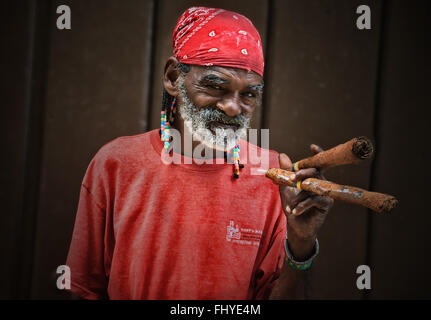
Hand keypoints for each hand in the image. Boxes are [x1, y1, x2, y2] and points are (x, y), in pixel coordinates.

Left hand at [278, 144, 333, 259]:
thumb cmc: (292, 205)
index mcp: (312, 177)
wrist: (296, 226)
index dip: (317, 154)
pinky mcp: (327, 203)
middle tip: (294, 177)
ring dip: (298, 197)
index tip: (312, 146)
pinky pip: (314, 200)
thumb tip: (282, 155)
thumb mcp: (285, 188)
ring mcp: (325, 192)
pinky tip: (294, 211)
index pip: (316, 163)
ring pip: (312, 187)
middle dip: (303, 173)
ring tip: (289, 206)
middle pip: (316, 172)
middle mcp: (321, 182)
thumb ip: (285, 172)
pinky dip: (301, 205)